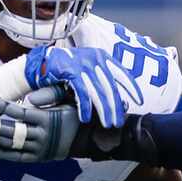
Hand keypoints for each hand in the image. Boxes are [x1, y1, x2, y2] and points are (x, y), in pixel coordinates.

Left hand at [0, 86, 80, 161]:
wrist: (86, 138)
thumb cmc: (73, 113)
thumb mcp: (68, 99)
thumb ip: (49, 95)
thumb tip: (29, 99)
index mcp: (48, 119)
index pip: (20, 113)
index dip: (2, 106)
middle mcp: (43, 135)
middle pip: (12, 130)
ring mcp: (40, 149)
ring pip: (12, 144)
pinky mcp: (39, 158)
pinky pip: (17, 157)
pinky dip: (3, 153)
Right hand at [25, 45, 142, 127]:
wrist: (42, 61)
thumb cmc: (67, 68)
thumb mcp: (88, 68)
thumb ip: (102, 78)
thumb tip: (117, 99)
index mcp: (102, 57)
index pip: (122, 73)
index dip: (132, 88)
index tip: (139, 101)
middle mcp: (95, 59)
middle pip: (111, 87)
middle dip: (116, 107)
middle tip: (118, 122)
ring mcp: (84, 64)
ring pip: (99, 92)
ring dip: (104, 111)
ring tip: (107, 124)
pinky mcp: (71, 71)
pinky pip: (83, 93)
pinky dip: (86, 107)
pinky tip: (87, 118)